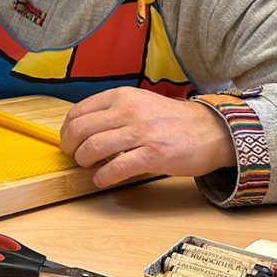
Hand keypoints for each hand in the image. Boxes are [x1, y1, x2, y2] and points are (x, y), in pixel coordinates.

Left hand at [59, 87, 236, 186]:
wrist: (210, 129)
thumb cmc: (171, 120)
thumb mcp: (139, 102)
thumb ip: (113, 111)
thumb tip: (83, 128)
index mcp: (122, 96)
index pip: (78, 111)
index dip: (66, 130)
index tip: (67, 140)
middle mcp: (128, 111)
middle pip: (80, 130)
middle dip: (70, 147)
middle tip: (73, 156)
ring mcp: (141, 132)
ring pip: (93, 148)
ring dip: (83, 161)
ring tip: (87, 167)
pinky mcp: (153, 154)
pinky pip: (116, 168)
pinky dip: (103, 177)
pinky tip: (102, 180)